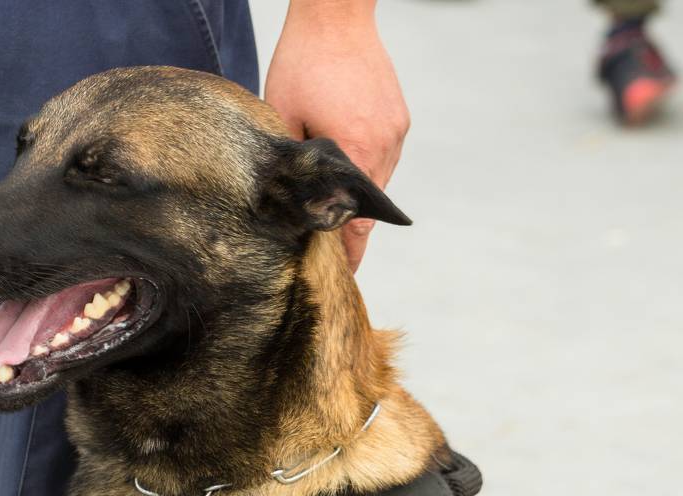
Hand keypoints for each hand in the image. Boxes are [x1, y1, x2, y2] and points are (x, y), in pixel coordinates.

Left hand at [265, 2, 408, 268]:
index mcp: (357, 154)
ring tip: (331, 210)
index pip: (355, 229)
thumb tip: (288, 207)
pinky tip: (343, 168)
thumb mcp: (283, 121)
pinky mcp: (399, 119)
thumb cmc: (302, 64)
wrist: (337, 16)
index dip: (345, 258)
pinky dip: (364, 169)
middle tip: (326, 256)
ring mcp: (396, 133)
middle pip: (368, 212)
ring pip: (376, 184)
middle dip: (347, 231)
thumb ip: (291, 169)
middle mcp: (384, 148)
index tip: (336, 281)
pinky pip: (382, 158)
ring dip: (355, 198)